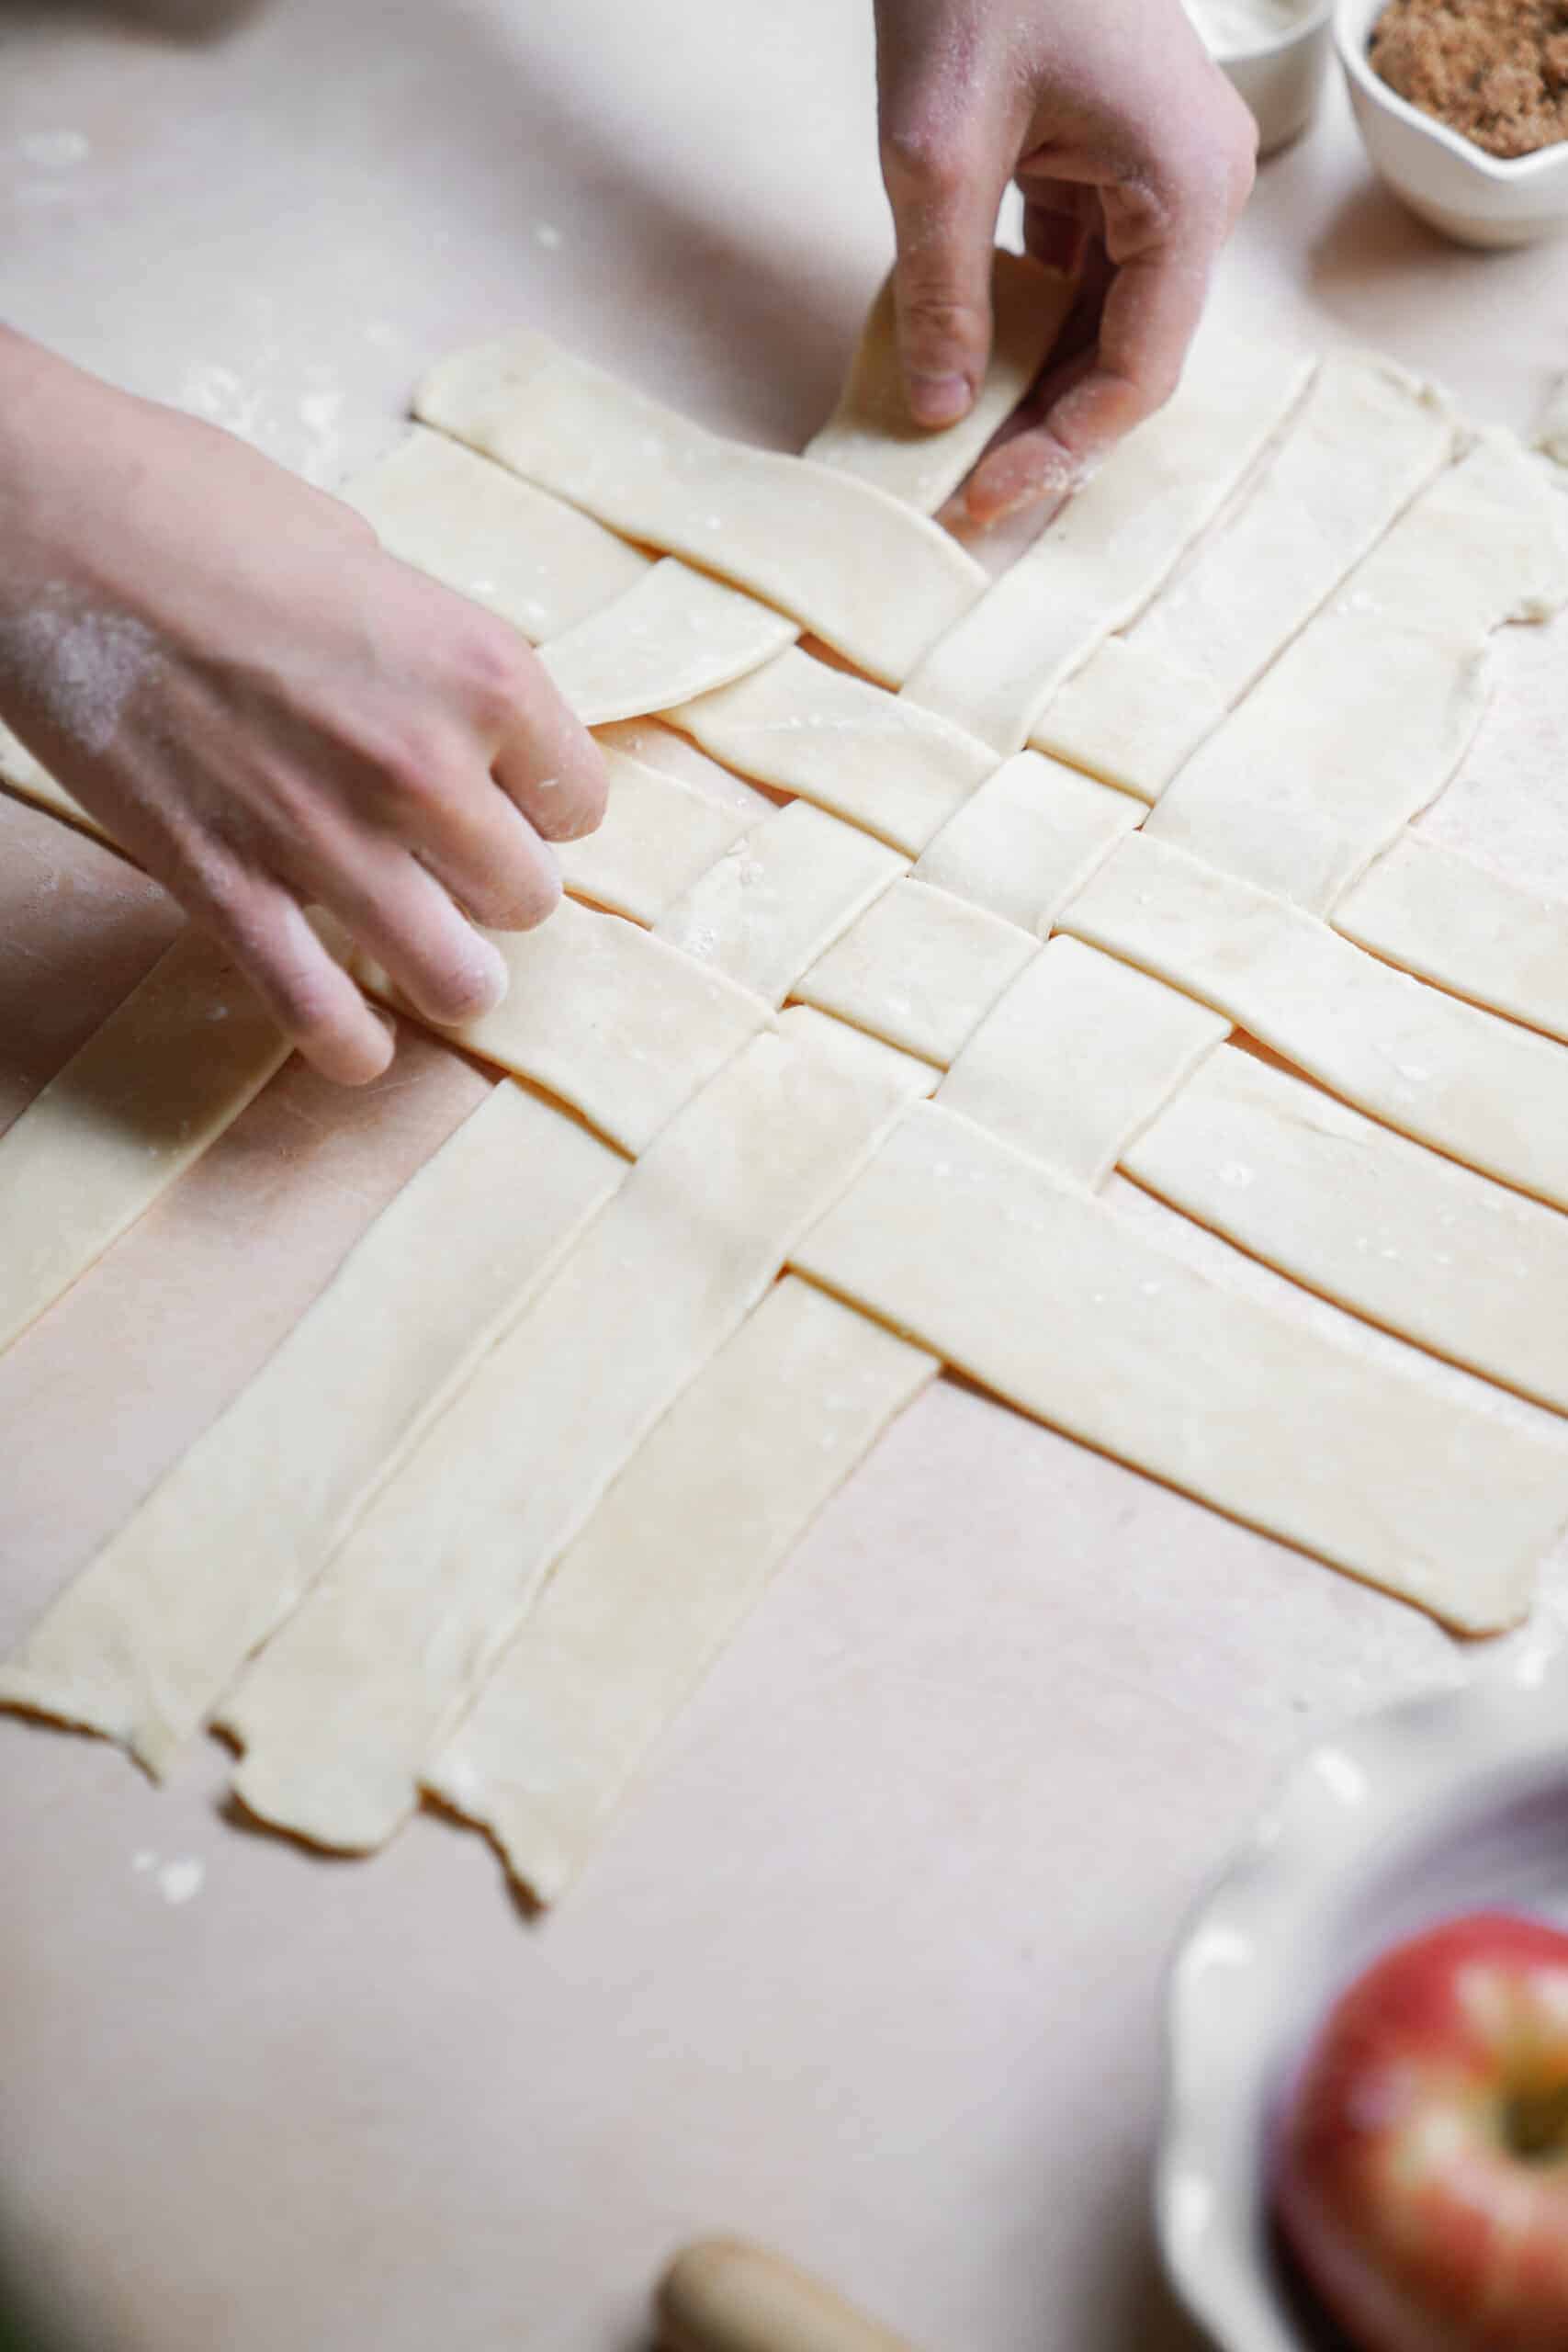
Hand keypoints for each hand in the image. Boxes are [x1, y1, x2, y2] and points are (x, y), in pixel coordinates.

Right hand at [0, 330, 605, 1083]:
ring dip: (447, 974)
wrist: (52, 523)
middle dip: (491, 887)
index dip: (538, 803)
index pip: (576, 800)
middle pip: (526, 897)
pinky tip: (358, 1043)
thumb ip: (425, 652)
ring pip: (459, 980)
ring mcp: (330, 840)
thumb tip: (450, 707)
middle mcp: (427, 768)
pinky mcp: (231, 888)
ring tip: (425, 955)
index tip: (501, 798)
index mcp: (481, 672)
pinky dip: (350, 1046)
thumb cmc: (199, 509)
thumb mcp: (363, 555)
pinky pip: (320, 1015)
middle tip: (449, 868)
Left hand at [873, 0, 1256, 523]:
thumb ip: (940, 291)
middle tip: (962, 495)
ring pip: (1104, 324)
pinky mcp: (1114, 162)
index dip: (1059, 450)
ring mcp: (1161, 177)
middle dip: (1046, 431)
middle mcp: (1196, 192)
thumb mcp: (935, 150)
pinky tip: (962, 365)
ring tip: (956, 447)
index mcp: (1186, 191)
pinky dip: (1024, 324)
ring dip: (1033, 386)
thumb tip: (935, 412)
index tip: (980, 498)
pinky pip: (1080, 274)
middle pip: (1128, 358)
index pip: (1137, 372)